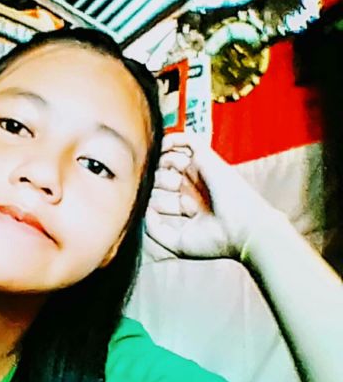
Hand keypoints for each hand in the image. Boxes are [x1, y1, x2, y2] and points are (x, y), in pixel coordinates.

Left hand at [145, 133, 276, 259]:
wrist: (244, 231)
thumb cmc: (216, 240)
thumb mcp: (178, 242)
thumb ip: (156, 230)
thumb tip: (143, 211)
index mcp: (189, 206)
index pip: (161, 197)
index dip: (146, 200)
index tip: (137, 205)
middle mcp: (193, 187)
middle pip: (163, 176)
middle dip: (149, 180)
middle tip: (141, 185)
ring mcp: (200, 172)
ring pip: (171, 157)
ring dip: (157, 160)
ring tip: (148, 167)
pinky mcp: (207, 159)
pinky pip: (188, 140)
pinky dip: (172, 139)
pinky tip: (158, 147)